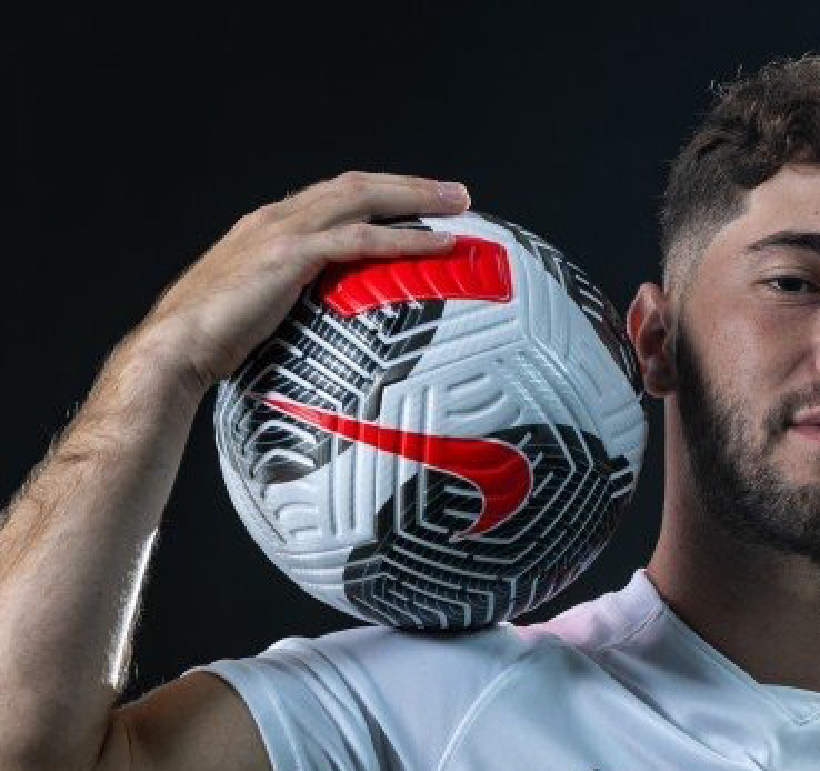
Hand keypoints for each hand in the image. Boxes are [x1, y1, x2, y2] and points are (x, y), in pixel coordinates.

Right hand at [132, 171, 471, 394]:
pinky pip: (360, 240)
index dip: (381, 192)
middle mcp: (278, 218)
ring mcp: (282, 233)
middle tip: (457, 193)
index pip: (336, 195)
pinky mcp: (289, 257)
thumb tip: (331, 320)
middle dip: (410, 185)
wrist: (173, 349)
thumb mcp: (260, 308)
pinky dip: (404, 239)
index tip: (420, 199)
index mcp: (270, 226)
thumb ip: (292, 298)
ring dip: (416, 198)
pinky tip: (438, 245)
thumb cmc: (213, 342)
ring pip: (362, 199)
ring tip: (460, 206)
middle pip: (357, 185)